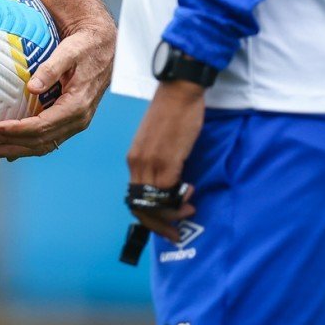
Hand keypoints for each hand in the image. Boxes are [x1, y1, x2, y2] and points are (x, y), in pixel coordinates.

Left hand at [0, 16, 115, 158]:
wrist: (104, 46)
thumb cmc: (85, 46)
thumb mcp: (69, 52)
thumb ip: (51, 69)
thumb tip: (32, 88)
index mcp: (77, 105)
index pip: (41, 126)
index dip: (16, 130)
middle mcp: (78, 119)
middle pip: (41, 141)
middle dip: (13, 143)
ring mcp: (77, 122)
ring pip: (46, 144)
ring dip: (20, 149)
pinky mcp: (72, 119)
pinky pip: (50, 138)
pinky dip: (31, 144)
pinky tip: (13, 147)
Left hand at [123, 79, 205, 238]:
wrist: (178, 91)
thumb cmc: (173, 115)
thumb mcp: (159, 143)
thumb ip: (160, 164)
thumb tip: (170, 186)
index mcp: (134, 159)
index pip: (135, 200)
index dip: (149, 218)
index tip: (166, 224)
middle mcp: (137, 163)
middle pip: (141, 207)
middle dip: (158, 225)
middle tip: (176, 233)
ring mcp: (151, 161)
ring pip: (154, 202)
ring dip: (172, 214)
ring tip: (188, 210)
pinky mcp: (167, 158)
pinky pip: (168, 190)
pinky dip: (178, 199)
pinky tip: (190, 194)